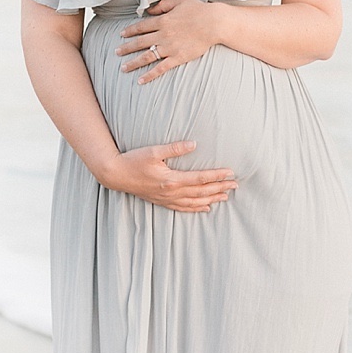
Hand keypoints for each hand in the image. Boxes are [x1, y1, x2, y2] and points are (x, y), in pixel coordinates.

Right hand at [100, 139, 237, 210]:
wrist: (116, 175)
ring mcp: (167, 199)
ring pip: (194, 202)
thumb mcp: (154, 151)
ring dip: (212, 199)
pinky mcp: (162, 201)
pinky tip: (205, 208)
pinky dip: (196, 208)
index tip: (230, 173)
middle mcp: (171, 192)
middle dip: (220, 188)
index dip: (216, 176)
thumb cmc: (134, 160)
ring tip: (226, 197)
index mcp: (171, 180)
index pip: (200, 179)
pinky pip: (183, 208)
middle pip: (201, 192)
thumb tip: (194, 144)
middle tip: (236, 185)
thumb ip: (175, 148)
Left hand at [115, 0, 219, 82]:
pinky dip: (149, 75)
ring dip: (133, 62)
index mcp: (162, 20)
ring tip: (123, 68)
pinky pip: (160, 68)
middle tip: (116, 52)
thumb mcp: (179, 2)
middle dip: (126, 47)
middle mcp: (162, 34)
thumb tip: (149, 10)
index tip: (121, 35)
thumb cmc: (199, 10)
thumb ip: (162, 5)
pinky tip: (140, 80)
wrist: (214, 23)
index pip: (141, 27)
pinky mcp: (177, 57)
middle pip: (140, 42)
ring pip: (146, 56)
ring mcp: (169, 47)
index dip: (130, 31)